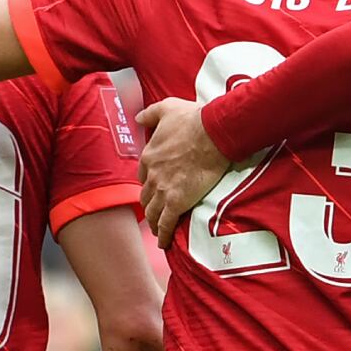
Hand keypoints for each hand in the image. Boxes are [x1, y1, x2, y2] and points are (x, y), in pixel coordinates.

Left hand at [136, 98, 230, 248]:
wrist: (213, 133)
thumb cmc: (193, 119)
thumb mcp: (167, 108)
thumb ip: (151, 113)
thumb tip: (138, 117)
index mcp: (150, 155)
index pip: (143, 174)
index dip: (149, 181)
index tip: (154, 186)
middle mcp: (152, 175)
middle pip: (146, 195)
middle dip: (149, 204)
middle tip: (154, 210)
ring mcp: (163, 190)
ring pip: (152, 212)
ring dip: (154, 222)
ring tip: (157, 229)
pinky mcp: (177, 202)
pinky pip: (166, 224)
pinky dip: (163, 234)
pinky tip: (163, 242)